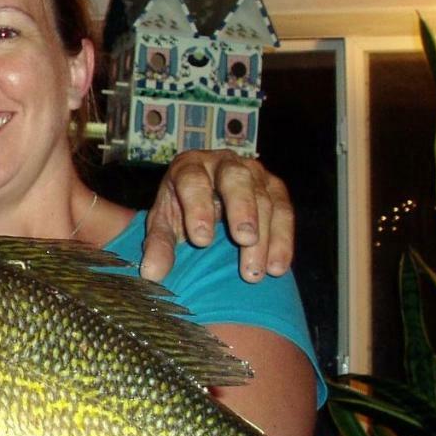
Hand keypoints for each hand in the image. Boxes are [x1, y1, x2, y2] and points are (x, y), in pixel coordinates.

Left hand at [141, 150, 293, 282]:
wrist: (205, 206)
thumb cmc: (180, 213)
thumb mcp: (164, 226)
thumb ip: (158, 246)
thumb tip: (152, 273)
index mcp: (188, 166)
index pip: (192, 180)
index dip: (198, 208)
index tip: (201, 241)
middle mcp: (223, 162)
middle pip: (236, 179)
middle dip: (242, 209)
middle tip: (244, 241)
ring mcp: (253, 173)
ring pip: (264, 199)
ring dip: (264, 237)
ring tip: (256, 272)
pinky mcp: (274, 188)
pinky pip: (284, 212)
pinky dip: (283, 241)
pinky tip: (277, 268)